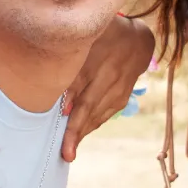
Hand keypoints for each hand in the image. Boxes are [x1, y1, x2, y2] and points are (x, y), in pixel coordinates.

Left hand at [61, 15, 155, 161]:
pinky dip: (90, 127)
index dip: (72, 94)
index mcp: (100, 54)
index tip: (62, 112)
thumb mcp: (88, 36)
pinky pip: (103, 116)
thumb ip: (71, 51)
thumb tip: (50, 73)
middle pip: (89, 103)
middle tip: (65, 151)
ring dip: (82, 133)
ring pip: (97, 114)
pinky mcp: (121, 98)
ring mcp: (119, 88)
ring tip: (68, 151)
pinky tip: (79, 137)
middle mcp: (110, 74)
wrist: (137, 41)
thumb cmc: (102, 35)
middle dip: (76, 128)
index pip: (82, 78)